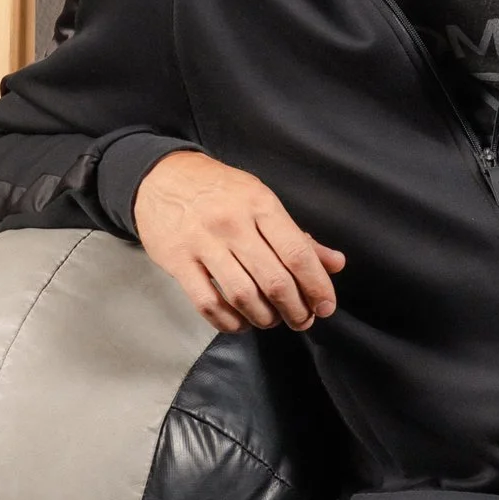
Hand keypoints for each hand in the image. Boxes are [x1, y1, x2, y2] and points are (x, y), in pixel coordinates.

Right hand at [132, 151, 346, 332]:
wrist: (162, 177)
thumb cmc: (220, 191)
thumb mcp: (262, 200)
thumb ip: (299, 236)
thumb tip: (336, 264)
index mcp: (261, 205)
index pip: (297, 253)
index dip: (317, 286)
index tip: (326, 306)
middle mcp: (233, 224)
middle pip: (274, 280)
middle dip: (295, 309)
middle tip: (302, 320)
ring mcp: (203, 243)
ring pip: (243, 296)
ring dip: (265, 318)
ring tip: (273, 320)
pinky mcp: (178, 261)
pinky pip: (208, 303)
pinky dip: (229, 321)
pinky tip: (241, 322)